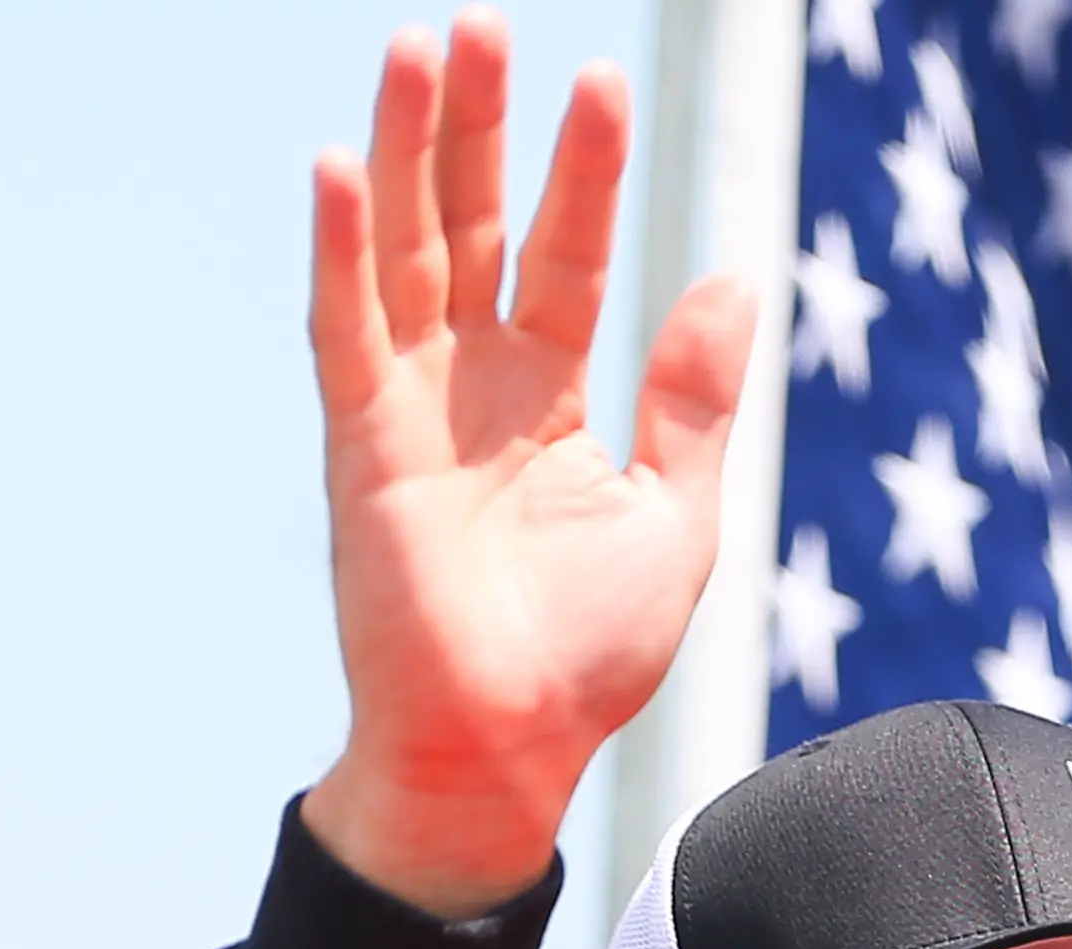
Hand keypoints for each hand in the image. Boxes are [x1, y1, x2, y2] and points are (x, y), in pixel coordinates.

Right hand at [298, 14, 756, 912]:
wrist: (510, 753)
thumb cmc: (584, 659)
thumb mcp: (674, 516)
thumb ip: (693, 398)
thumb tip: (731, 281)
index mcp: (543, 398)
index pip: (562, 254)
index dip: (580, 171)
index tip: (598, 82)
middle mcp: (468, 387)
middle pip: (472, 224)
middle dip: (477, 124)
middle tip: (480, 22)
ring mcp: (407, 410)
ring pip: (404, 252)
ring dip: (407, 150)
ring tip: (417, 48)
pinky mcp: (359, 447)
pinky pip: (345, 331)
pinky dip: (342, 252)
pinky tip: (339, 170)